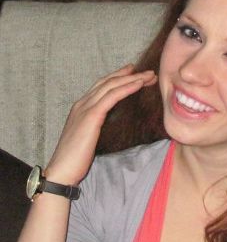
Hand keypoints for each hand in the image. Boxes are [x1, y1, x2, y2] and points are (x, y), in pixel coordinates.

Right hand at [44, 64, 156, 184]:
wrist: (62, 170)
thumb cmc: (77, 159)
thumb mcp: (90, 138)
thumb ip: (98, 127)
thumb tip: (112, 126)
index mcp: (81, 108)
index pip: (102, 87)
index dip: (119, 78)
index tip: (135, 73)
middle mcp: (82, 104)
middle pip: (108, 82)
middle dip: (129, 75)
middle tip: (148, 72)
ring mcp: (85, 108)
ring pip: (111, 86)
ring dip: (132, 79)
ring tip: (150, 76)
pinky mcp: (91, 116)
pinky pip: (112, 97)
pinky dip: (127, 88)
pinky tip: (139, 84)